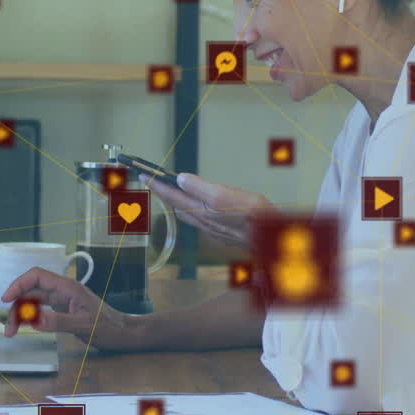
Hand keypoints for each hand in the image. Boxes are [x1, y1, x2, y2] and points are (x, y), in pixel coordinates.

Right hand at [0, 267, 141, 350]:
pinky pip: (40, 309)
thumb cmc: (109, 327)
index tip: (6, 299)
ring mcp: (62, 300)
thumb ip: (59, 322)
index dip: (18, 284)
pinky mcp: (62, 310)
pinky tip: (25, 326)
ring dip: (21, 314)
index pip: (37, 276)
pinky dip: (30, 317)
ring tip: (13, 332)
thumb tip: (34, 321)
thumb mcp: (84, 326)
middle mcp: (63, 291)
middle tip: (9, 329)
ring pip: (33, 301)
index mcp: (68, 287)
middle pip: (31, 290)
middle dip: (16, 306)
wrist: (123, 334)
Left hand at [142, 173, 274, 247]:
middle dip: (165, 194)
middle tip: (156, 182)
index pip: (172, 196)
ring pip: (189, 214)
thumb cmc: (250, 215)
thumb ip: (199, 187)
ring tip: (175, 191)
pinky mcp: (223, 231)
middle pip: (178, 206)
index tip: (144, 176)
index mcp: (200, 211)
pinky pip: (202, 218)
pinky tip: (202, 206)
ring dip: (180, 202)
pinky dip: (196, 209)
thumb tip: (180, 179)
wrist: (270, 238)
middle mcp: (203, 221)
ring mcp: (213, 228)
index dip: (157, 185)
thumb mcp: (223, 195)